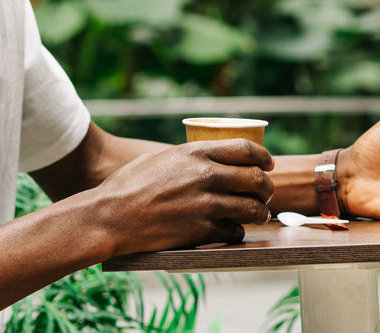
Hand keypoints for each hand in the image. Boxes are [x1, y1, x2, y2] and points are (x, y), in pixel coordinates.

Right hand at [90, 140, 273, 256]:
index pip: (246, 148)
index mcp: (195, 152)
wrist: (110, 217)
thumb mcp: (160, 158)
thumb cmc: (128, 186)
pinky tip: (231, 229)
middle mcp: (205, 175)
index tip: (268, 164)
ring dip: (260, 211)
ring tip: (259, 214)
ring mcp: (205, 204)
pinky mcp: (201, 230)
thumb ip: (187, 158)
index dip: (264, 156)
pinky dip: (236, 231)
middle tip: (266, 193)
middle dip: (267, 187)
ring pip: (252, 208)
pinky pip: (234, 231)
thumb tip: (206, 158)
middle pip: (256, 178)